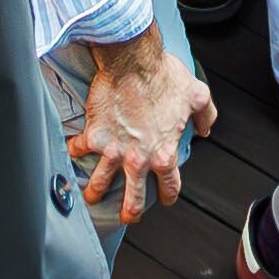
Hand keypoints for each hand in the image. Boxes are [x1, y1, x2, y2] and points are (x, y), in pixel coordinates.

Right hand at [68, 27, 213, 224]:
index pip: (169, 185)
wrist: (133, 61)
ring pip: (100, 183)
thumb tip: (206, 130)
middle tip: (127, 217)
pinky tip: (72, 152)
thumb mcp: (197, 95)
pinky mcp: (94, 136)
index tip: (165, 198)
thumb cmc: (164, 76)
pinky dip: (73, 151)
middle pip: (133, 199)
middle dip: (130, 213)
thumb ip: (206, 115)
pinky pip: (78, 149)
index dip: (168, 194)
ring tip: (91, 196)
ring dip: (95, 191)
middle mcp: (139, 159)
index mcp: (164, 152)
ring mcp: (114, 150)